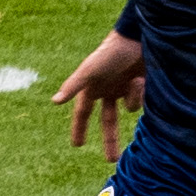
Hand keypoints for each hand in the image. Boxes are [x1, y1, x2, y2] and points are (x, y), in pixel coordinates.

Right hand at [52, 30, 146, 161]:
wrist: (139, 36)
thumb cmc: (110, 52)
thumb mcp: (90, 70)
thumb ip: (73, 86)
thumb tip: (54, 102)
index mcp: (92, 88)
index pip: (83, 114)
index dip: (79, 129)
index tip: (77, 146)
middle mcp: (108, 90)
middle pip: (108, 121)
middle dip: (110, 140)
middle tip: (111, 159)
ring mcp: (125, 88)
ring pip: (129, 109)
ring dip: (132, 100)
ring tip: (135, 81)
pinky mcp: (141, 86)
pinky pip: (141, 101)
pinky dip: (140, 93)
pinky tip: (141, 78)